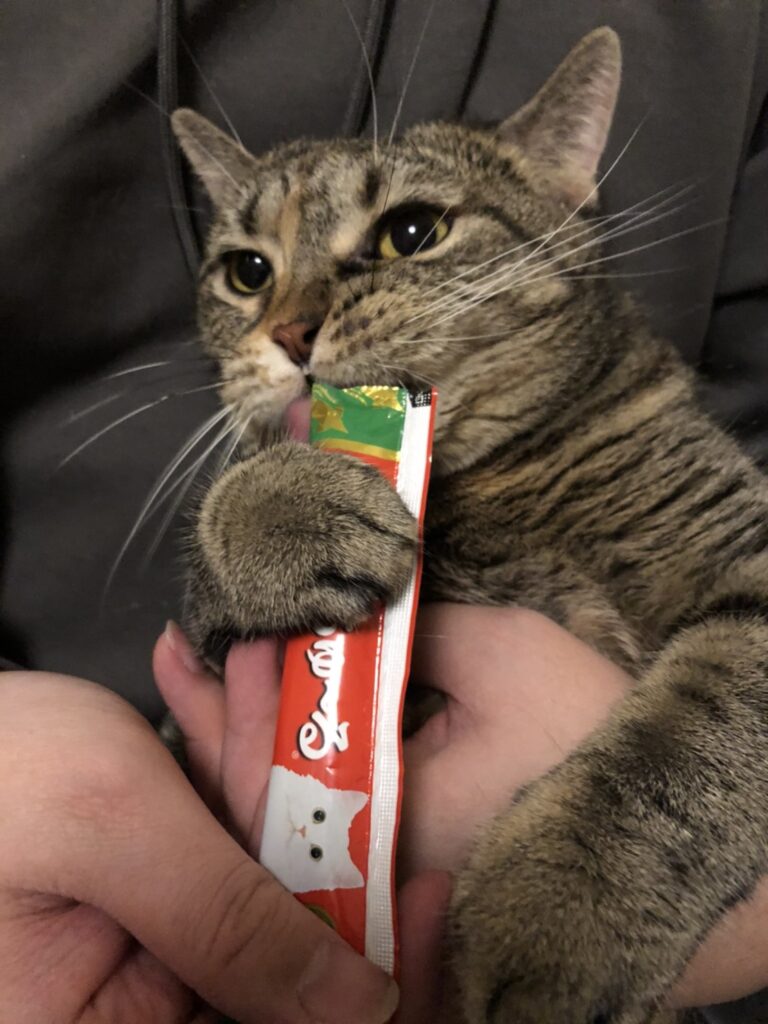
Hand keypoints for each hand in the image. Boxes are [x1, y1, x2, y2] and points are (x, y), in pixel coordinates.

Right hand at [0, 666, 396, 1023]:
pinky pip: (215, 844)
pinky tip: (213, 697)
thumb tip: (361, 1011)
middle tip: (322, 722)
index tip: (425, 889)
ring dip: (261, 772)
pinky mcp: (146, 898)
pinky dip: (221, 769)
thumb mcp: (107, 832)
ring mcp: (142, 953)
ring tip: (256, 680)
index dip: (372, 974)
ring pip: (255, 877)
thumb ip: (230, 921)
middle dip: (307, 823)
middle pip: (278, 945)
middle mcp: (129, 1008)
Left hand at [157, 607, 767, 1018]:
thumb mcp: (504, 658)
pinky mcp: (405, 865)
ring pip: (284, 815)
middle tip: (186, 646)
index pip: (268, 772)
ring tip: (204, 672)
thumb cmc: (590, 739)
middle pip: (257, 801)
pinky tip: (273, 721)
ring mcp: (384, 876)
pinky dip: (289, 766)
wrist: (666, 836)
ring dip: (243, 739)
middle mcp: (370, 868)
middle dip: (217, 716)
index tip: (212, 632)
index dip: (230, 701)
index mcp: (384, 825)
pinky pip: (323, 822)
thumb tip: (347, 606)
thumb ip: (414, 631)